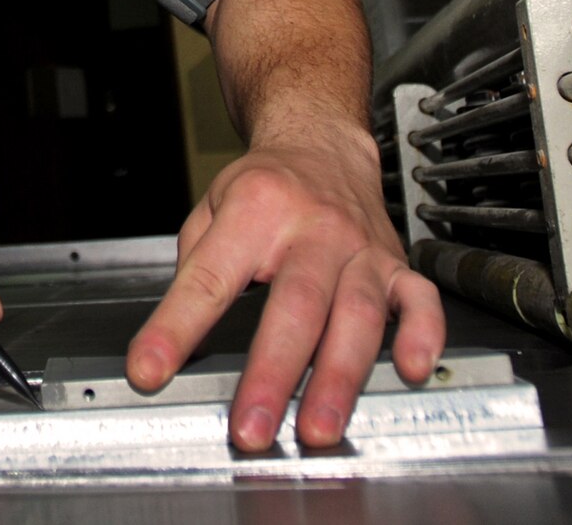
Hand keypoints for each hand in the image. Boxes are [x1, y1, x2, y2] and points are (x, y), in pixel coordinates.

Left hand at [125, 119, 444, 450]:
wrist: (322, 143)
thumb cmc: (265, 186)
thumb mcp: (210, 209)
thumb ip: (193, 273)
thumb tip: (173, 346)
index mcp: (256, 209)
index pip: (210, 278)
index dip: (176, 328)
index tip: (149, 371)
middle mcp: (313, 228)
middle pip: (295, 305)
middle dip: (272, 373)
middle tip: (251, 428)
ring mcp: (359, 248)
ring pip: (356, 313)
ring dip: (338, 376)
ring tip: (318, 428)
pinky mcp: (394, 263)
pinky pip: (419, 300)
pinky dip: (422, 336)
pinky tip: (413, 369)